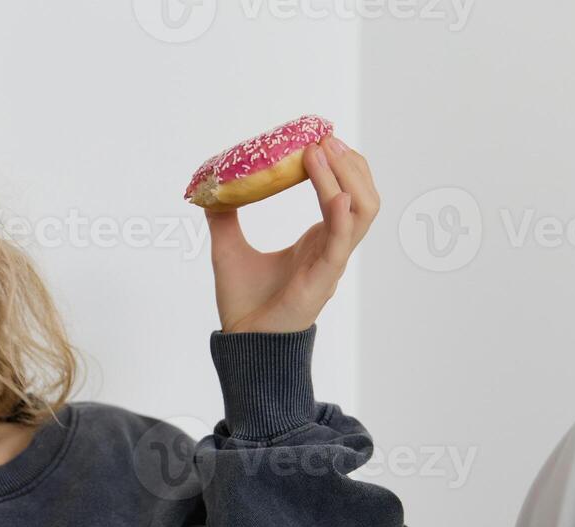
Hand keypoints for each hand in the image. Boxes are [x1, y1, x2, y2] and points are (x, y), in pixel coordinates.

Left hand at [205, 136, 379, 333]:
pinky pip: (342, 241)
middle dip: (349, 163)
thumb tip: (211, 189)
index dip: (338, 165)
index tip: (318, 138)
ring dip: (346, 177)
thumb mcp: (229, 249)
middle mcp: (331, 247)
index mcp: (319, 240)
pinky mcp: (324, 278)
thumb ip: (224, 218)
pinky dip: (342, 216)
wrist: (242, 342)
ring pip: (362, 211)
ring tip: (322, 152)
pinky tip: (335, 194)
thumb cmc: (245, 303)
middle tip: (324, 137)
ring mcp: (332, 262)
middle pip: (363, 196)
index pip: (344, 193)